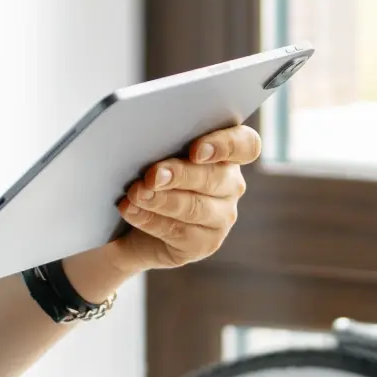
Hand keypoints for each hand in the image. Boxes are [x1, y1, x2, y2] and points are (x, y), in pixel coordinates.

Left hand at [109, 123, 261, 274]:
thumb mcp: (156, 154)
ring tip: (136, 194)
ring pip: (196, 207)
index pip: (246, 145)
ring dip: (162, 200)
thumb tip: (139, 134)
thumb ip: (160, 143)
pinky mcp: (205, 242)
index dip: (226, 145)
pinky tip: (131, 211)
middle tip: (152, 176)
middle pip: (215, 177)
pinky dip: (151, 220)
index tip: (197, 151)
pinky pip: (180, 231)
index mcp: (226, 152)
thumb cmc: (149, 175)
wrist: (132, 220)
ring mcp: (222, 216)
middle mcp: (231, 184)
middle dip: (180, 175)